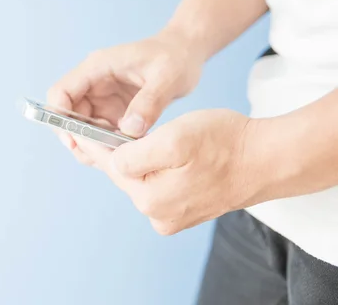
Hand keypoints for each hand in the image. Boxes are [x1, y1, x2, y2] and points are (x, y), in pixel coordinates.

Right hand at [47, 30, 202, 165]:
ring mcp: (101, 99)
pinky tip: (124, 154)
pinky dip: (106, 145)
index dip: (59, 117)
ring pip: (81, 127)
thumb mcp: (167, 77)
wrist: (186, 53)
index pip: (62, 92)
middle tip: (98, 157)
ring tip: (114, 157)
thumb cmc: (175, 57)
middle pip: (67, 114)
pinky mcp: (112, 111)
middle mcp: (93, 84)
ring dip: (91, 144)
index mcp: (97, 68)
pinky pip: (99, 132)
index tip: (74, 140)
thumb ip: (149, 103)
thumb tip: (129, 130)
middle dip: (77, 137)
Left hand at [80, 109, 271, 234]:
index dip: (94, 143)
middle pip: (124, 175)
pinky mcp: (184, 211)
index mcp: (150, 198)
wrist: (267, 160)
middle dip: (113, 151)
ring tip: (125, 138)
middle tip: (98, 128)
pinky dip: (152, 169)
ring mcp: (171, 216)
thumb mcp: (174, 139)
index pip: (110, 166)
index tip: (78, 128)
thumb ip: (135, 154)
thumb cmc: (225, 143)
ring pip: (140, 180)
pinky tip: (153, 154)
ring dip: (134, 159)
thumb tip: (111, 161)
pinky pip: (157, 186)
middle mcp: (157, 214)